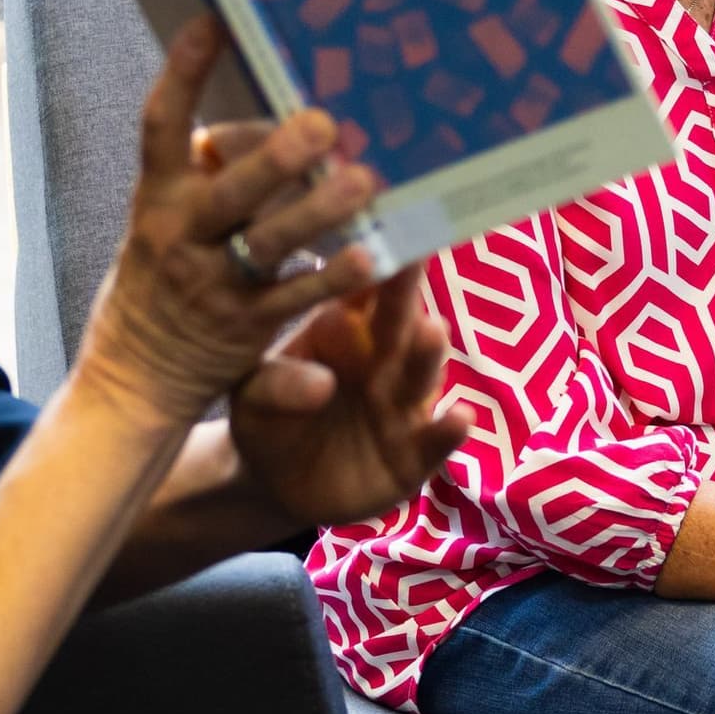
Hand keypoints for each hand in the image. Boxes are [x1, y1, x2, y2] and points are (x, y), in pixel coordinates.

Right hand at [81, 19, 387, 419]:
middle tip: (324, 121)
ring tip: (366, 180)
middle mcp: (180, 237)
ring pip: (271, 243)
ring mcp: (214, 286)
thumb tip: (262, 115)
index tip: (214, 20)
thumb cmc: (159, 281)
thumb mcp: (163, 220)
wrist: (133, 379)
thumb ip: (205, 176)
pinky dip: (333, 278)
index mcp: (156, 199)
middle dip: (275, 155)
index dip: (184, 72)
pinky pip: (296, 299)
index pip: (161, 126)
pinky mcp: (246, 329)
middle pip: (230, 190)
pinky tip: (372, 256)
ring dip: (321, 212)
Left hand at [229, 271, 470, 529]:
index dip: (373, 260)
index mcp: (344, 333)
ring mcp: (402, 408)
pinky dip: (448, 431)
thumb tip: (322, 381)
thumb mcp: (254, 400)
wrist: (272, 488)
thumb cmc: (266, 422)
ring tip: (431, 331)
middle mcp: (383, 362)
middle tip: (414, 255)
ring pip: (420, 375)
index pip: (363, 290)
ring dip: (428, 353)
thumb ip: (276, 384)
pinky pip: (433, 443)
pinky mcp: (413, 458)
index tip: (380, 225)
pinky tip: (460, 418)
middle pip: (398, 323)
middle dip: (406, 292)